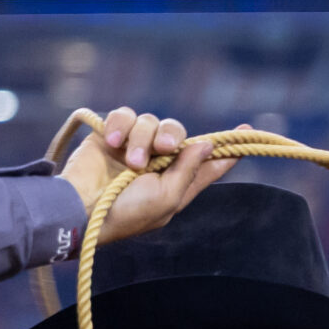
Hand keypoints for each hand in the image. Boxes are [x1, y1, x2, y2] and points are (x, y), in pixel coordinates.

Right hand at [58, 109, 239, 245]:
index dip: (228, 148)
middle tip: (165, 148)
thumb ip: (189, 172)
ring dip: (141, 140)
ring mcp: (134, 147)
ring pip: (151, 122)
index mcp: (177, 184)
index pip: (208, 163)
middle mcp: (158, 163)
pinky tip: (110, 144)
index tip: (248, 132)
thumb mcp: (165, 200)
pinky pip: (125, 114)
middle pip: (179, 133)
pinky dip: (119, 126)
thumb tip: (207, 145)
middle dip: (174, 136)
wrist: (80, 208)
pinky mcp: (111, 134)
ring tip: (129, 162)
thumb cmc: (124, 213)